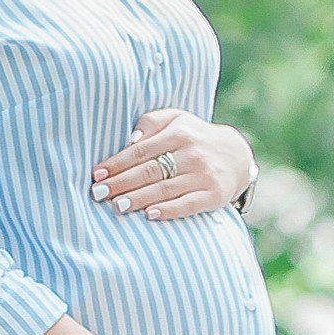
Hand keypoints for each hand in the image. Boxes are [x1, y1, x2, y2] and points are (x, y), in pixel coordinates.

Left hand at [90, 108, 252, 221]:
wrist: (236, 155)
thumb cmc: (194, 136)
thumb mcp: (176, 118)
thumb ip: (151, 122)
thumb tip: (130, 140)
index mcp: (179, 132)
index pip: (141, 150)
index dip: (117, 163)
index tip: (96, 174)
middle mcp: (192, 153)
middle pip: (150, 171)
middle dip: (121, 183)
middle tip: (98, 193)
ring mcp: (204, 175)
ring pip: (165, 189)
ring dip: (138, 199)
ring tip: (116, 206)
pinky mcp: (214, 195)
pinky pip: (188, 205)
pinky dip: (168, 211)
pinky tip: (149, 215)